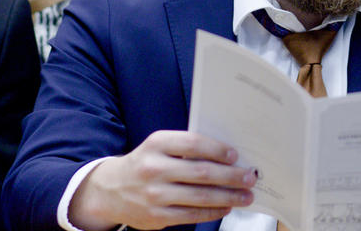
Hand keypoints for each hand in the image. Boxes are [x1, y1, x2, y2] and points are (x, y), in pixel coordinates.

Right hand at [69, 130, 256, 230]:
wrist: (111, 190)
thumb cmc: (144, 164)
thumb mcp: (158, 147)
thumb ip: (185, 148)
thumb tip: (226, 157)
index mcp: (156, 144)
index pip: (193, 144)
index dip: (217, 150)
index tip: (235, 156)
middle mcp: (154, 168)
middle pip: (201, 172)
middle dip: (231, 176)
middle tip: (249, 177)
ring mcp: (155, 194)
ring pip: (200, 197)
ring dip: (228, 197)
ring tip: (245, 196)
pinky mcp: (157, 216)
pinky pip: (192, 215)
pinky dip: (213, 212)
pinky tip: (226, 207)